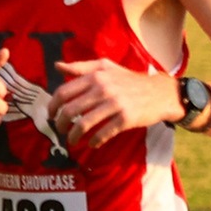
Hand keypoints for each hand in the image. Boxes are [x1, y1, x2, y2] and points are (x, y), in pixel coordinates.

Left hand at [50, 59, 184, 152]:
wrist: (160, 92)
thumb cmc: (130, 80)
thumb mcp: (106, 67)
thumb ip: (81, 67)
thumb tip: (57, 66)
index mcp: (95, 76)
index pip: (64, 92)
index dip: (52, 106)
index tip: (50, 115)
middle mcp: (103, 88)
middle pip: (70, 110)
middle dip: (61, 124)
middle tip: (60, 130)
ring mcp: (115, 104)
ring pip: (84, 124)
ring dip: (74, 136)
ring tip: (72, 141)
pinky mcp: (125, 119)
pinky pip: (103, 134)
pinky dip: (94, 141)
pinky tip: (92, 144)